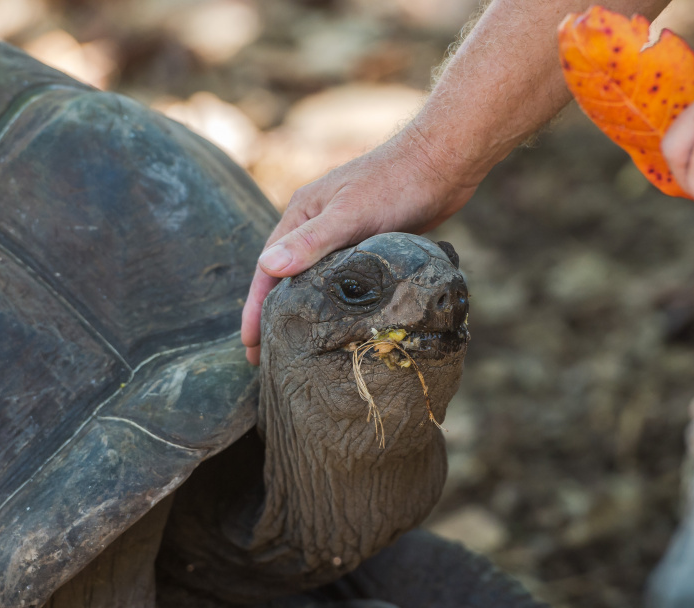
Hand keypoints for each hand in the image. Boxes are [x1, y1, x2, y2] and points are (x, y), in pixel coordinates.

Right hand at [240, 126, 479, 364]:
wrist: (443, 163)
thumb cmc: (394, 183)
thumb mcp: (348, 214)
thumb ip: (309, 241)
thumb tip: (267, 267)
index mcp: (300, 214)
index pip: (267, 269)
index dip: (255, 309)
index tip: (250, 346)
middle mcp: (314, 224)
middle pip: (285, 277)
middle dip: (272, 316)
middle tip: (265, 358)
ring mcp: (341, 234)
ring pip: (312, 280)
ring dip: (300, 311)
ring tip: (293, 347)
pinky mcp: (367, 243)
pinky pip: (339, 278)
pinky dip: (329, 301)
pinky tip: (334, 322)